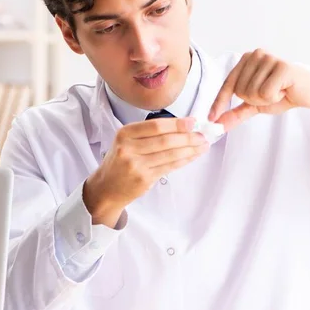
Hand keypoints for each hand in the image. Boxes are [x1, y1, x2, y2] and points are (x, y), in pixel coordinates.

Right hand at [83, 117, 207, 227]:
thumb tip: (181, 127)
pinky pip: (169, 167)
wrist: (106, 187)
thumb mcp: (126, 141)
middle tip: (202, 135)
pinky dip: (183, 160)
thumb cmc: (120, 161)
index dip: (176, 124)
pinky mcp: (144, 179)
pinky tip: (192, 156)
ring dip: (190, 149)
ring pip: (170, 154)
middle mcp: (129, 148)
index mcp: (125, 134)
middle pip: (165, 140)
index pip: (155, 126)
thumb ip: (148, 133)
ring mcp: (136, 165)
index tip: (192, 122)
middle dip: (188, 137)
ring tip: (202, 145)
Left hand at [208, 49, 309, 130]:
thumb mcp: (255, 105)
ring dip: (266, 99)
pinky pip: (265, 93)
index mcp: (247, 59)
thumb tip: (217, 123)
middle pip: (240, 91)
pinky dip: (275, 97)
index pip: (228, 84)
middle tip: (272, 93)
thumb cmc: (283, 94)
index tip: (211, 119)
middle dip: (255, 100)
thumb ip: (236, 112)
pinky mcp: (282, 67)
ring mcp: (269, 58)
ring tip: (279, 91)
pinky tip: (285, 90)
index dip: (220, 103)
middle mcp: (256, 54)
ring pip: (252, 93)